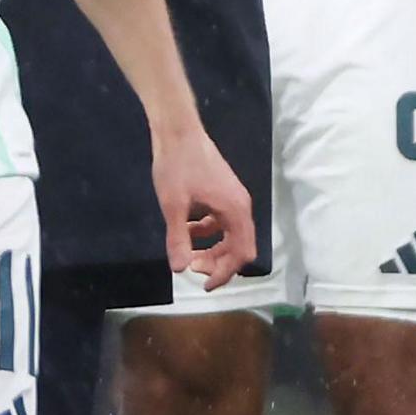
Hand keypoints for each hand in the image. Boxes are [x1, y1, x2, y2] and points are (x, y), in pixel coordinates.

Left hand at [150, 121, 255, 291]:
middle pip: (238, 246)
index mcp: (235, 210)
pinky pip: (219, 220)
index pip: (242, 253)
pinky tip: (184, 229)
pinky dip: (205, 230)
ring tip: (187, 253)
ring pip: (228, 234)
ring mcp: (231, 197)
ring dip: (211, 248)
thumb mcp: (173, 205)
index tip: (205, 285)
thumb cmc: (177, 165)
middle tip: (192, 268)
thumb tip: (180, 270)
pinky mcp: (221, 191)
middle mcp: (239, 205)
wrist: (177, 129)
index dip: (225, 273)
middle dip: (217, 262)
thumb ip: (178, 238)